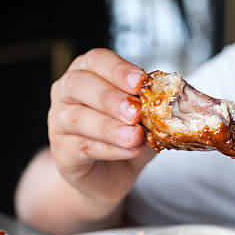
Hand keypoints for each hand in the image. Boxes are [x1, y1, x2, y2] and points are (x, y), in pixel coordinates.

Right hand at [48, 49, 154, 205]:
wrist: (109, 174)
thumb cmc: (126, 136)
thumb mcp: (145, 116)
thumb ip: (153, 106)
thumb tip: (175, 101)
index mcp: (87, 73)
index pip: (96, 60)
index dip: (118, 70)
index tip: (140, 82)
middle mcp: (66, 93)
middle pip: (79, 84)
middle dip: (110, 97)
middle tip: (135, 112)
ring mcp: (58, 122)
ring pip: (77, 118)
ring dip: (110, 127)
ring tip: (135, 136)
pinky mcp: (62, 152)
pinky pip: (83, 147)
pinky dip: (111, 149)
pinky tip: (131, 151)